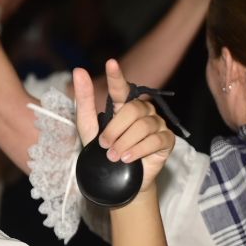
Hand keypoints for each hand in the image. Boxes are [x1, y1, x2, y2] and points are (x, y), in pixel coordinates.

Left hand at [71, 59, 173, 192]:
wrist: (116, 182)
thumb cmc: (103, 153)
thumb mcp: (88, 128)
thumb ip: (84, 101)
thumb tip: (78, 70)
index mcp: (123, 106)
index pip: (121, 88)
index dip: (116, 76)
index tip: (110, 63)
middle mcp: (142, 111)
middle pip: (133, 109)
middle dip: (115, 129)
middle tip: (105, 145)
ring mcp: (157, 125)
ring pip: (144, 126)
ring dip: (124, 143)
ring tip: (114, 156)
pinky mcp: (167, 141)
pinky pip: (155, 140)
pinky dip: (138, 150)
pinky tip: (128, 159)